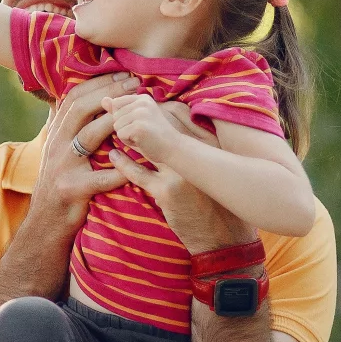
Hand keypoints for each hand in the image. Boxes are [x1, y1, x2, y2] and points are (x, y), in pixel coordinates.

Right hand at [25, 74, 139, 233]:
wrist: (47, 221)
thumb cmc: (59, 182)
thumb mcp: (55, 149)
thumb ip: (61, 125)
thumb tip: (63, 96)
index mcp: (55, 133)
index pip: (73, 98)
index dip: (97, 83)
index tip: (121, 75)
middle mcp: (56, 145)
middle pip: (80, 110)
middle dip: (109, 93)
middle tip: (134, 84)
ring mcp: (63, 167)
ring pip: (89, 137)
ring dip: (115, 122)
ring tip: (138, 113)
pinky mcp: (73, 189)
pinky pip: (101, 177)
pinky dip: (121, 170)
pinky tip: (138, 164)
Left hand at [104, 93, 185, 163]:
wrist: (173, 149)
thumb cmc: (154, 136)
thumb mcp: (136, 119)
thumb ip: (119, 109)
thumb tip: (103, 99)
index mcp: (142, 98)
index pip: (116, 104)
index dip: (123, 118)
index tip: (140, 124)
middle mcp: (142, 102)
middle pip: (115, 116)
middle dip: (124, 127)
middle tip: (142, 132)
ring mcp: (141, 114)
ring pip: (116, 126)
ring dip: (126, 135)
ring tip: (142, 136)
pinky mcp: (139, 127)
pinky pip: (120, 135)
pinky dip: (128, 141)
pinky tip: (142, 141)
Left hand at [107, 101, 252, 252]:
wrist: (226, 237)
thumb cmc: (220, 202)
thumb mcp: (216, 167)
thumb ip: (200, 145)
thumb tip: (176, 124)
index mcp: (208, 143)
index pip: (175, 113)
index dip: (153, 107)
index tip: (137, 105)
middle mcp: (196, 154)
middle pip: (158, 124)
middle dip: (135, 115)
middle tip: (116, 109)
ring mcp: (181, 172)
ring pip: (145, 145)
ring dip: (126, 136)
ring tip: (114, 131)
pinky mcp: (168, 192)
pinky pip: (139, 173)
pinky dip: (124, 164)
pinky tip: (114, 156)